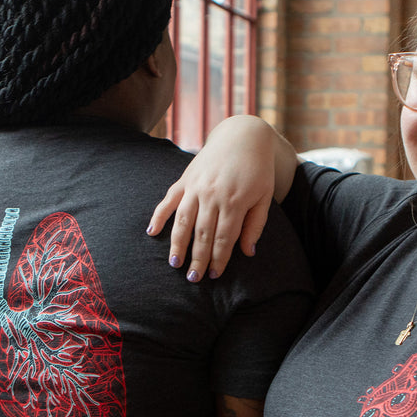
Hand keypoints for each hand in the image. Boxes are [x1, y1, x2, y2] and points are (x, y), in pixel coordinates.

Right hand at [146, 115, 278, 281]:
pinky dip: (158, 216)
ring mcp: (196, 186)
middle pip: (203, 233)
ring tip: (174, 264)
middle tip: (193, 279)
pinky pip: (168, 200)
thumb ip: (256, 225)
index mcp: (235, 201)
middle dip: (197, 258)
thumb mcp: (264, 197)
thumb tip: (247, 253)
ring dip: (177, 244)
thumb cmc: (257, 170)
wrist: (242, 136)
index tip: (214, 275)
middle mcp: (213, 194)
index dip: (219, 259)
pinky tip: (151, 233)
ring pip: (184, 221)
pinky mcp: (185, 179)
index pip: (224, 237)